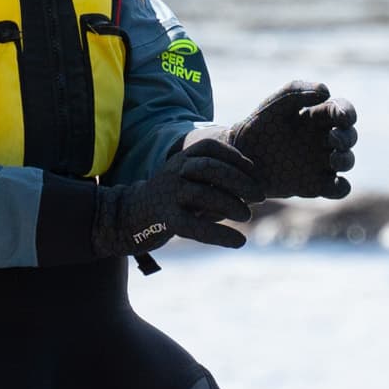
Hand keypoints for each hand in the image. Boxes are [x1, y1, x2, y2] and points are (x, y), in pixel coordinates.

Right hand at [93, 149, 265, 255]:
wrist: (127, 217)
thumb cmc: (169, 198)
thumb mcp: (187, 178)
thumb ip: (211, 175)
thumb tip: (252, 180)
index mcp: (181, 159)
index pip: (211, 147)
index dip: (235, 156)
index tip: (254, 170)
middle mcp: (174, 172)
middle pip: (210, 168)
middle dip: (239, 180)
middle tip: (260, 195)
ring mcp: (168, 195)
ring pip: (203, 195)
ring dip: (231, 204)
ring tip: (247, 216)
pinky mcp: (165, 220)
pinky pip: (195, 227)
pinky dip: (221, 234)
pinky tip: (239, 241)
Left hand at [224, 80, 358, 200]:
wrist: (239, 158)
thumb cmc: (258, 127)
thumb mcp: (274, 104)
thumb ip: (297, 91)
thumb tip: (326, 92)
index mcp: (316, 117)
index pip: (341, 111)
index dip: (347, 112)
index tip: (343, 117)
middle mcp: (322, 139)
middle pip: (349, 136)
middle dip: (347, 137)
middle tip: (335, 139)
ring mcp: (320, 163)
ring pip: (347, 161)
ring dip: (346, 159)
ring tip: (333, 159)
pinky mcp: (315, 185)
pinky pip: (339, 189)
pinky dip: (342, 188)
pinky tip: (333, 183)